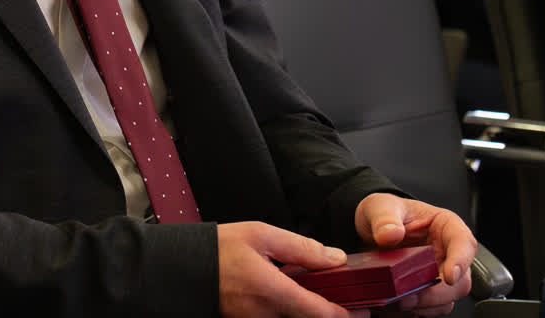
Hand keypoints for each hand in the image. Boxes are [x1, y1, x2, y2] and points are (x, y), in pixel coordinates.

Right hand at [217, 221, 355, 317]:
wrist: (181, 266)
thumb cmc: (217, 249)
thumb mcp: (261, 235)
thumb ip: (301, 248)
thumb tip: (335, 258)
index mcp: (273, 291)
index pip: (321, 313)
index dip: (347, 314)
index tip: (362, 308)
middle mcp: (267, 314)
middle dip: (330, 314)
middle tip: (345, 301)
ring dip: (310, 312)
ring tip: (316, 296)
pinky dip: (292, 311)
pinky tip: (292, 298)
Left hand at [354, 193, 475, 315]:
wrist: (369, 230)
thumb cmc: (384, 213)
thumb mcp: (379, 205)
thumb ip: (384, 217)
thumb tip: (389, 234)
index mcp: (446, 226)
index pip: (464, 243)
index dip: (461, 261)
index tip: (449, 276)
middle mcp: (448, 253)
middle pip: (460, 281)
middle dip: (437, 293)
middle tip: (410, 297)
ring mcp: (439, 274)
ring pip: (446, 299)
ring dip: (424, 306)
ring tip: (396, 302)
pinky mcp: (427, 291)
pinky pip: (429, 308)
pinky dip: (414, 311)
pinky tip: (394, 306)